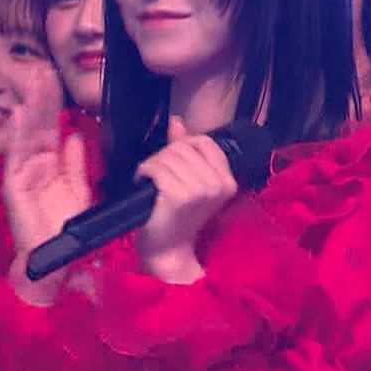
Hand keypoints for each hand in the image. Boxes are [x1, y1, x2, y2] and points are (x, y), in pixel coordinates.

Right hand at [2, 64, 87, 302]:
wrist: (60, 268)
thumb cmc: (69, 236)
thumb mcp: (81, 194)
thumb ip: (77, 166)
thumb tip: (78, 137)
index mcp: (52, 169)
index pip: (52, 131)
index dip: (53, 107)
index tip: (55, 80)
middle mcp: (36, 170)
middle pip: (38, 128)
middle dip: (40, 100)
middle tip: (41, 70)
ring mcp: (23, 178)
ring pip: (27, 137)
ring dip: (30, 109)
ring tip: (33, 82)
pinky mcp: (15, 190)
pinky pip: (16, 158)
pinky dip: (17, 137)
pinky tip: (20, 115)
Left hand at [132, 116, 237, 283]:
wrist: (168, 249)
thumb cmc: (178, 216)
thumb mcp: (189, 180)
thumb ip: (185, 149)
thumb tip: (177, 121)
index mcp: (227, 180)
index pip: (204, 142)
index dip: (183, 145)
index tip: (174, 161)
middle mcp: (217, 184)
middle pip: (182, 147)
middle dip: (164, 157)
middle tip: (158, 176)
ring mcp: (200, 190)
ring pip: (167, 156)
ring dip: (152, 165)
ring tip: (151, 181)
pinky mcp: (179, 195)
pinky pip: (155, 168)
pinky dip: (143, 172)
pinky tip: (143, 183)